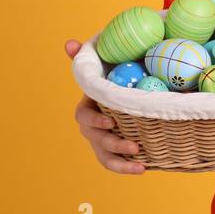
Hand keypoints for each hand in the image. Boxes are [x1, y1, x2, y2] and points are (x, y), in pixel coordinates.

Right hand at [65, 39, 145, 174]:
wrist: (124, 94)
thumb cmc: (112, 79)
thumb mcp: (102, 67)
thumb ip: (86, 58)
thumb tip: (70, 44)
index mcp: (88, 108)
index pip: (84, 117)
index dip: (96, 121)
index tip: (111, 121)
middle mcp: (92, 127)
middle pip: (96, 140)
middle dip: (114, 144)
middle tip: (134, 146)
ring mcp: (103, 141)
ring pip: (105, 156)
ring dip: (121, 162)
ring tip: (140, 165)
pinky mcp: (115, 150)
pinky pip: (117, 163)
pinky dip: (128, 168)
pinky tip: (144, 169)